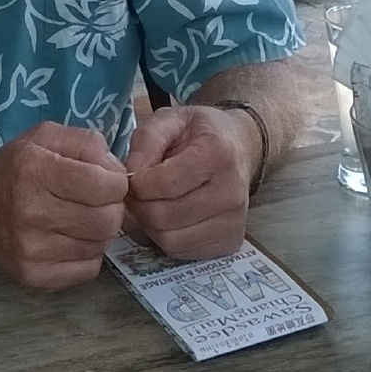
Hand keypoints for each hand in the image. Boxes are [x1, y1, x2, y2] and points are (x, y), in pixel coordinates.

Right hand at [0, 122, 128, 289]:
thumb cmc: (10, 169)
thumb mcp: (44, 137)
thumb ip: (86, 142)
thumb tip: (116, 170)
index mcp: (35, 171)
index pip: (104, 185)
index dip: (116, 181)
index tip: (105, 180)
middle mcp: (32, 212)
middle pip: (108, 219)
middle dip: (112, 206)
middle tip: (96, 200)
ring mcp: (32, 250)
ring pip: (101, 245)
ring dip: (99, 230)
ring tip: (80, 218)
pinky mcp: (34, 276)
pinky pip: (89, 269)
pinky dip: (88, 254)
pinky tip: (70, 238)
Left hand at [123, 105, 259, 259]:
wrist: (240, 149)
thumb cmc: (200, 133)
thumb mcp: (170, 120)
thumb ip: (146, 140)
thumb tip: (130, 173)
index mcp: (217, 154)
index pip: (162, 184)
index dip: (136, 182)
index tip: (134, 174)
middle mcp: (231, 192)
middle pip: (163, 216)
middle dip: (140, 204)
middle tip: (138, 191)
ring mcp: (234, 222)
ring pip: (169, 239)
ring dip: (149, 224)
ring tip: (152, 202)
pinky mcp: (230, 242)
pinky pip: (181, 251)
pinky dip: (165, 237)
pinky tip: (168, 216)